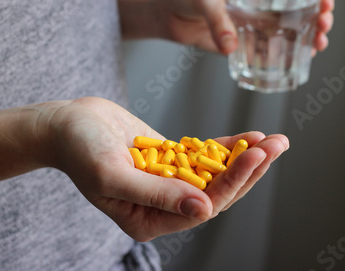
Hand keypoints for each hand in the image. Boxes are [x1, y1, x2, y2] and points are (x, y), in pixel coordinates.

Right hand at [43, 97, 288, 240]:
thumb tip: (204, 211)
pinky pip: (203, 156)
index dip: (230, 183)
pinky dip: (226, 147)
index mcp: (147, 220)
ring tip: (275, 141)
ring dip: (244, 158)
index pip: (200, 208)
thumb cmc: (78, 149)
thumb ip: (156, 194)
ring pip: (214, 174)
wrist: (66, 124)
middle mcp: (161, 206)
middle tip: (278, 145)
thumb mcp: (112, 174)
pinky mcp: (169, 160)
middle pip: (215, 192)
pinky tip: (249, 137)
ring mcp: (168, 182)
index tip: (255, 156)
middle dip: (249, 170)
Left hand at [156, 0, 333, 54]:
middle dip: (318, 18)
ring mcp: (252, 26)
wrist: (166, 11)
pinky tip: (295, 63)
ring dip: (307, 39)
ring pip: (287, 33)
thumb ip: (218, 22)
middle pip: (298, 10)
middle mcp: (259, 5)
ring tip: (318, 46)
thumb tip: (231, 48)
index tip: (326, 1)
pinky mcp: (241, 44)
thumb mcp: (204, 1)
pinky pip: (266, 51)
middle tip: (324, 28)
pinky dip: (282, 57)